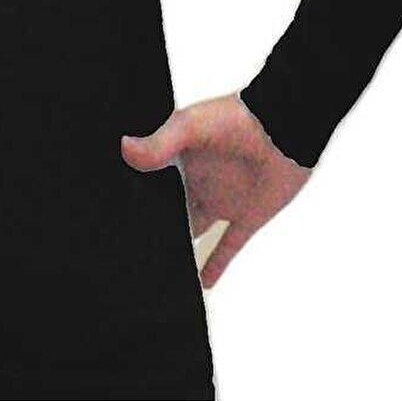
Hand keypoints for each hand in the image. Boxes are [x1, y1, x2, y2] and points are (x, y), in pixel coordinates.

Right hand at [121, 92, 312, 286]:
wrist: (286, 130)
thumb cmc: (239, 118)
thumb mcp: (191, 126)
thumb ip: (160, 142)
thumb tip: (125, 150)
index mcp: (180, 156)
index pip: (151, 180)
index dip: (136, 195)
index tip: (115, 214)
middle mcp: (199, 180)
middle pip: (170, 207)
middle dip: (155, 223)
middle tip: (132, 247)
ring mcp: (222, 199)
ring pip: (195, 228)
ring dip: (181, 246)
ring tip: (159, 268)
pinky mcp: (246, 216)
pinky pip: (228, 245)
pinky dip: (215, 265)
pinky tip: (202, 282)